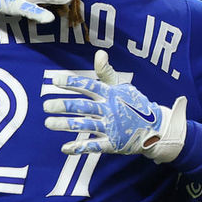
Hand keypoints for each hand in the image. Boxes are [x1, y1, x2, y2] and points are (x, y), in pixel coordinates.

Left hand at [43, 50, 186, 162]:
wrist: (155, 128)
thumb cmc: (133, 105)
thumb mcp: (121, 87)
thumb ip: (106, 72)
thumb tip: (99, 53)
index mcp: (111, 95)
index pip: (89, 86)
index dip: (72, 83)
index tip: (55, 80)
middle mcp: (110, 110)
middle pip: (84, 107)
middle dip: (64, 106)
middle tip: (46, 105)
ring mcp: (111, 128)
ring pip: (85, 126)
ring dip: (66, 125)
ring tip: (49, 123)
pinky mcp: (112, 144)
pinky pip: (94, 146)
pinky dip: (79, 147)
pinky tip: (65, 148)